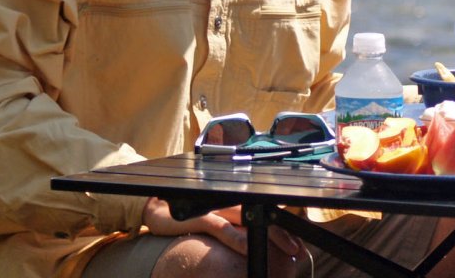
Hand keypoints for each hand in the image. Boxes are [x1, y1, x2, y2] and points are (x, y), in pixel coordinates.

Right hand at [142, 198, 302, 257]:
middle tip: (297, 250)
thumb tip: (254, 248)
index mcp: (236, 204)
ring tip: (285, 250)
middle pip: (264, 216)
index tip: (297, 246)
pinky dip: (237, 239)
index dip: (283, 230)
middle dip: (283, 234)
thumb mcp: (216, 224)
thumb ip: (235, 230)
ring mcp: (216, 208)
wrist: (156, 210)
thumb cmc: (190, 218)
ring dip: (268, 236)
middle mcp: (230, 202)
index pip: (266, 215)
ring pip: (250, 220)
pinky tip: (249, 249)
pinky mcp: (201, 215)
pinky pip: (223, 228)